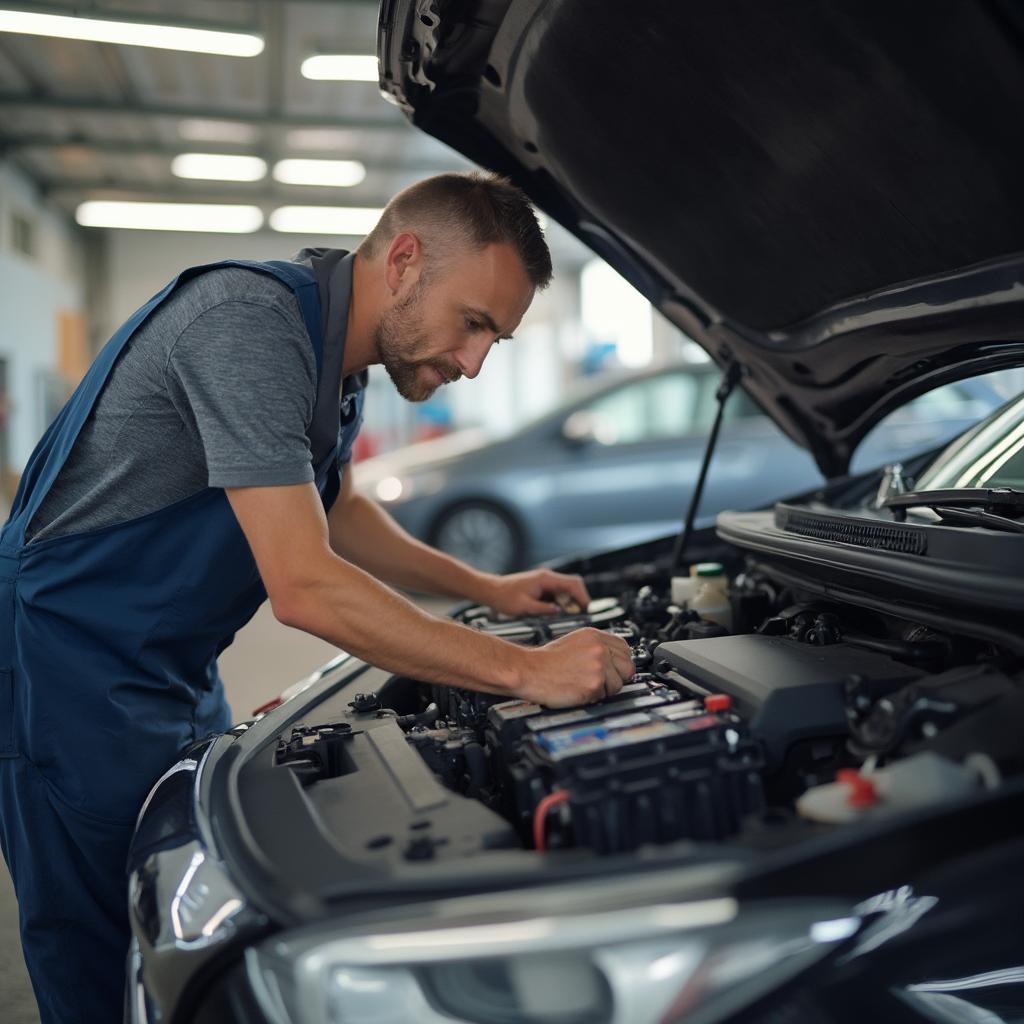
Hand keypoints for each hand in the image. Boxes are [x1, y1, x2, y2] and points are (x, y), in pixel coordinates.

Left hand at [482, 568, 590, 616]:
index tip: (585, 608)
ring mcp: (544, 582)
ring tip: (561, 615)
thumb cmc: (504, 597)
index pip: (573, 583)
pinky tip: (552, 612)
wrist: (491, 591)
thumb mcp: (524, 607)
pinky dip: (559, 603)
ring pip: (565, 590)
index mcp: (545, 579)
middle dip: (577, 600)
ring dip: (567, 602)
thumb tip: (560, 611)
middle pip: (572, 585)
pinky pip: (556, 594)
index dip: (582, 596)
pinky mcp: (541, 587)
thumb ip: (544, 609)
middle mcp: (547, 577)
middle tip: (575, 615)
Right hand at [516, 628, 634, 707]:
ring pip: (618, 684)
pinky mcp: (594, 683)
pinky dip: (594, 697)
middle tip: (600, 680)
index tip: (615, 669)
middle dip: (617, 677)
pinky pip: (605, 696)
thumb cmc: (547, 660)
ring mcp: (598, 666)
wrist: (530, 671)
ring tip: (583, 684)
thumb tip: (614, 659)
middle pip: (627, 667)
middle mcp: (599, 648)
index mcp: (594, 636)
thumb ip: (596, 647)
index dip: (620, 662)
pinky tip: (578, 690)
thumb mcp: (574, 643)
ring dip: (604, 689)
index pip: (625, 649)